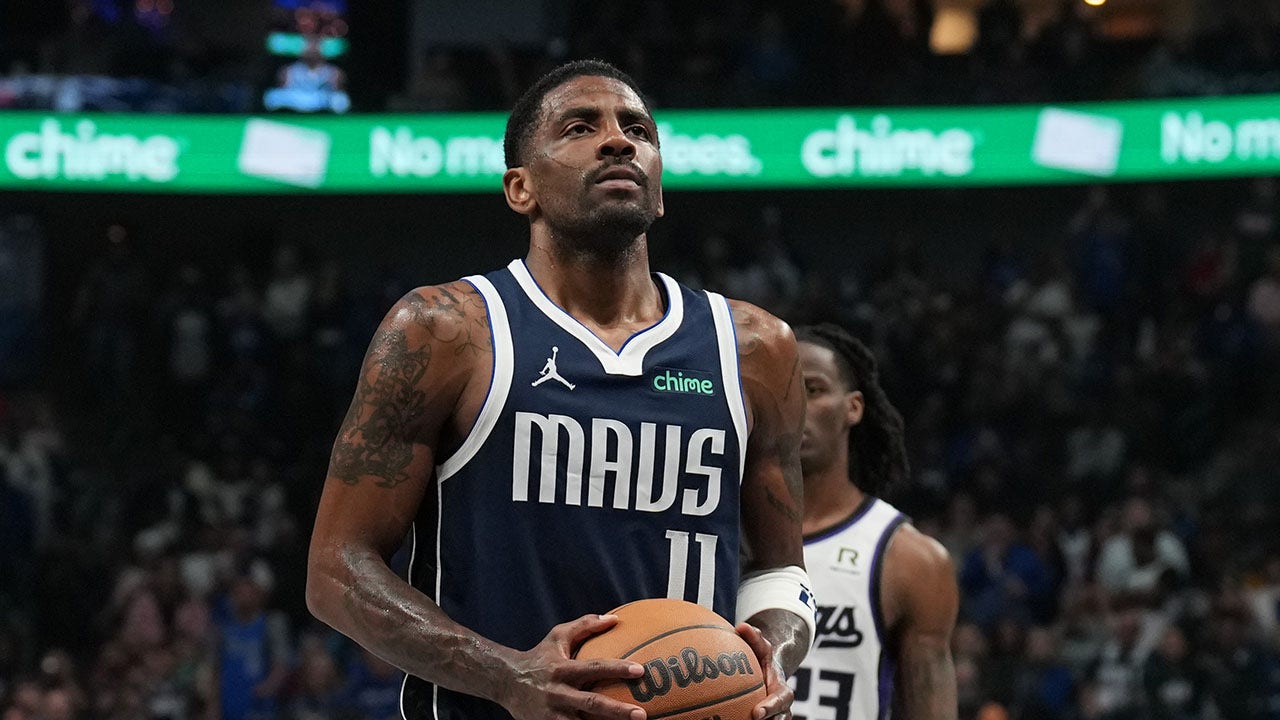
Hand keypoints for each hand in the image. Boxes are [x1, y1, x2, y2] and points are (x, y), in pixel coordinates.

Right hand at [497, 614, 647, 719]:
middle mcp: (558, 693)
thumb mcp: (558, 636)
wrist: (505, 682)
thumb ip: (585, 625)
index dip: (617, 669)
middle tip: (641, 715)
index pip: (594, 667)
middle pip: (592, 703)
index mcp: (563, 670)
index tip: (640, 670)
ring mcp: (553, 714)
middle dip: (617, 711)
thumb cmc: (539, 657)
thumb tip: (615, 618)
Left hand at [737, 622, 794, 719]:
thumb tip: (742, 626)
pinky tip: (722, 719)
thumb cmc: (762, 658)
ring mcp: (773, 717)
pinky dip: (740, 718)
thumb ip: (754, 637)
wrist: (767, 672)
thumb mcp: (760, 646)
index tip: (756, 713)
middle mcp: (781, 708)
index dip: (770, 707)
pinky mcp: (764, 719)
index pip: (781, 700)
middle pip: (776, 719)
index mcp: (782, 690)